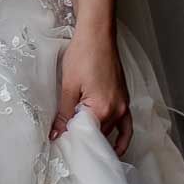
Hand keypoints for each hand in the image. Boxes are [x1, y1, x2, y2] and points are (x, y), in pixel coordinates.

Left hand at [51, 27, 131, 158]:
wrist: (97, 34)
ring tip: (83, 148)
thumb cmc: (84, 54)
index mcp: (102, 108)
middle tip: (66, 146)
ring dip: (98, 140)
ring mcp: (123, 105)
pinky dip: (121, 138)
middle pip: (99, 136)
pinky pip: (127, 125)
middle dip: (83, 141)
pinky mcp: (124, 99)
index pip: (86, 137)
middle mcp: (117, 110)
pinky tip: (115, 148)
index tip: (60, 147)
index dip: (72, 142)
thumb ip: (64, 114)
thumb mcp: (68, 86)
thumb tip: (57, 134)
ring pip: (110, 132)